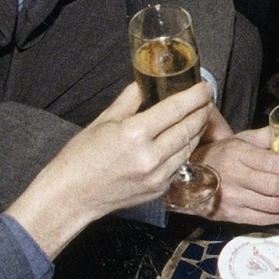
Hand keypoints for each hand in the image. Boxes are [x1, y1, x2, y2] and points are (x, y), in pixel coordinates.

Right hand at [7, 81, 211, 254]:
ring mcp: (156, 176)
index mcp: (135, 134)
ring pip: (188, 147)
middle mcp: (150, 156)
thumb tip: (146, 83)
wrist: (72, 196)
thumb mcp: (103, 120)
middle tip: (206, 99)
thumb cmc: (81, 158)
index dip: (195, 95)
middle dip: (201, 110)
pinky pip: (179, 165)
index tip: (204, 86)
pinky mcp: (158, 190)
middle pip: (188, 128)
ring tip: (198, 116)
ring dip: (196, 130)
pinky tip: (183, 140)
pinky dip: (184, 150)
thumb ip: (130, 100)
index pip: (176, 108)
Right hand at [191, 127, 278, 224]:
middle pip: (274, 185)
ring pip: (270, 204)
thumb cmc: (217, 157)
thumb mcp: (236, 140)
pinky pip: (260, 219)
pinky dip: (278, 217)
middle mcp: (235, 176)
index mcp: (238, 154)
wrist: (187, 180)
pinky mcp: (231, 215)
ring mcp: (233, 198)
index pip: (272, 163)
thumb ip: (262, 137)